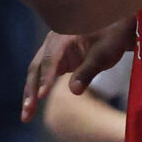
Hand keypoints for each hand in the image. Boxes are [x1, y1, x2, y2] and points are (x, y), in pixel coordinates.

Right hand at [19, 20, 134, 122]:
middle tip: (27, 113)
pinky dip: (38, 89)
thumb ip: (88, 71)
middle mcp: (52, 42)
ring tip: (26, 115)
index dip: (45, 78)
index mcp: (63, 37)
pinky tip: (33, 104)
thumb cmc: (112, 37)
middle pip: (36, 67)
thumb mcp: (104, 54)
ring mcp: (52, 50)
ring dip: (30, 93)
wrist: (115, 26)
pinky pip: (43, 74)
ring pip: (36, 72)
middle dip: (30, 90)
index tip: (42, 96)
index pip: (51, 60)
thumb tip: (73, 91)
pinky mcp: (56, 59)